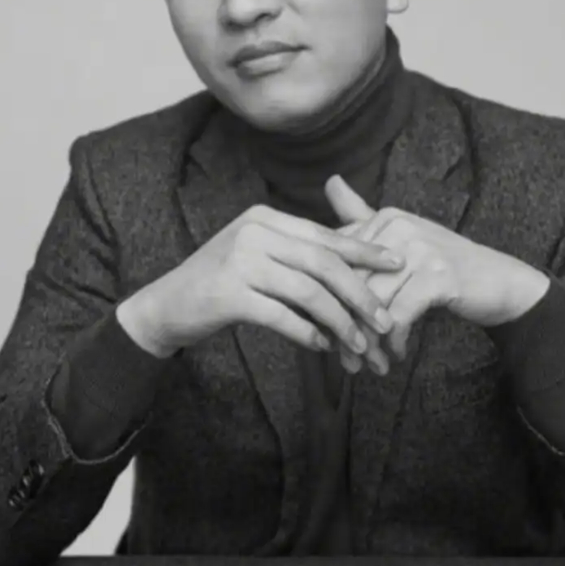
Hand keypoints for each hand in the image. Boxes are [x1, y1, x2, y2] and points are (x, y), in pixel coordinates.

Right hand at [117, 204, 403, 361]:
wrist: (167, 305)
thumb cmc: (221, 283)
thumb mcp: (257, 256)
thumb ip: (296, 254)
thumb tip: (352, 265)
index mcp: (266, 218)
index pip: (325, 235)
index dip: (364, 251)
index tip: (397, 264)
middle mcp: (253, 232)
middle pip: (323, 263)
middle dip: (360, 293)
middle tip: (385, 319)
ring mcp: (239, 261)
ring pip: (307, 292)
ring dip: (339, 321)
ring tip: (359, 344)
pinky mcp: (227, 294)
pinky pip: (281, 316)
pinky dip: (307, 333)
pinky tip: (323, 347)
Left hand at [326, 176, 549, 363]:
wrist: (499, 282)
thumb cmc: (442, 265)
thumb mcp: (401, 238)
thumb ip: (363, 215)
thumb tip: (329, 180)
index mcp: (384, 218)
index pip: (340, 262)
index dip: (330, 300)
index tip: (329, 332)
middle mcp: (400, 227)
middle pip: (354, 285)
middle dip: (347, 328)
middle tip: (347, 360)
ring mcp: (420, 250)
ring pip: (374, 303)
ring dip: (369, 342)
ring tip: (368, 364)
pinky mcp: (437, 276)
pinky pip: (400, 315)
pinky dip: (395, 340)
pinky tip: (396, 354)